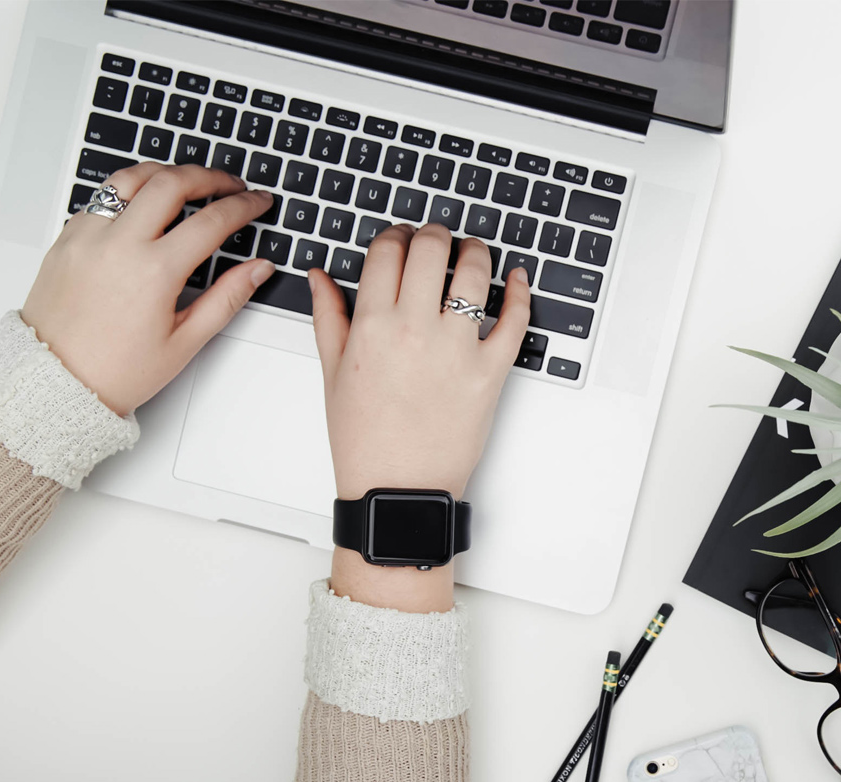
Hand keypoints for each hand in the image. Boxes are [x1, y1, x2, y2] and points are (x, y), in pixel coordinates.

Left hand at [21, 163, 275, 414]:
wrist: (54, 383)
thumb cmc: (115, 371)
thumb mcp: (185, 341)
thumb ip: (227, 298)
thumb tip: (257, 269)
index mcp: (154, 272)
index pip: (212, 220)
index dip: (243, 205)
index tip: (257, 202)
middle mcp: (118, 245)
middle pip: (172, 182)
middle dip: (209, 177)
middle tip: (230, 184)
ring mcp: (87, 237)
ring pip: (131, 178)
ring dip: (165, 173)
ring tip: (187, 181)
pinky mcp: (66, 238)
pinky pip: (101, 198)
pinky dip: (129, 192)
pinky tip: (144, 204)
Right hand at [308, 224, 528, 609]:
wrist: (398, 489)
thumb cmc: (364, 439)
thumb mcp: (332, 373)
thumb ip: (328, 316)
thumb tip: (320, 276)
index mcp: (372, 326)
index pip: (387, 251)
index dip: (396, 235)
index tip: (401, 239)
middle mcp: (415, 330)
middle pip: (431, 249)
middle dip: (434, 234)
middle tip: (437, 239)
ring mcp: (457, 349)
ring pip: (475, 273)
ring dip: (475, 252)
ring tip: (472, 253)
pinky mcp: (491, 371)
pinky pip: (515, 320)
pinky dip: (520, 292)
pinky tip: (517, 279)